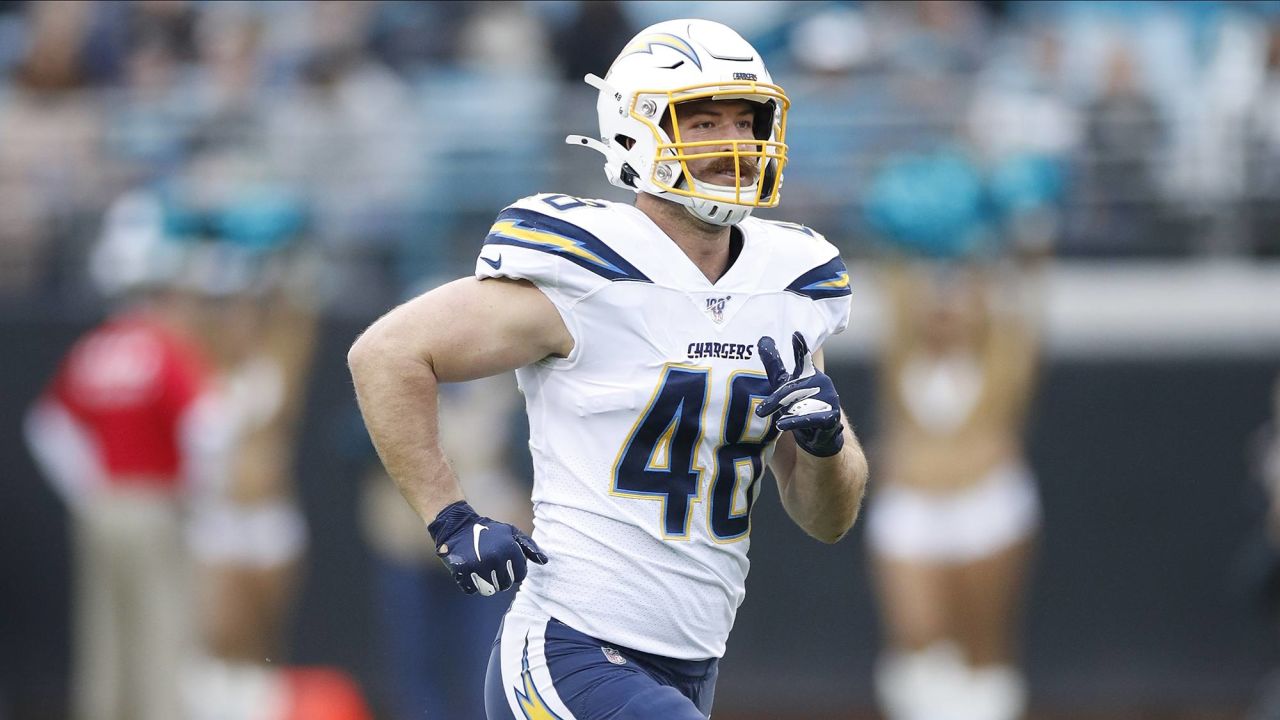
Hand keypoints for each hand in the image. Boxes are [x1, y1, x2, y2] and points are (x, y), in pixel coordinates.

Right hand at [427, 501, 547, 595]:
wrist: (458, 526)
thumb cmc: (490, 531)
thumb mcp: (511, 533)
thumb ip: (529, 547)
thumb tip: (544, 561)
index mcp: (510, 549)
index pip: (519, 576)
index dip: (513, 571)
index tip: (505, 563)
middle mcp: (496, 558)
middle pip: (504, 585)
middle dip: (500, 577)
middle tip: (491, 564)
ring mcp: (478, 566)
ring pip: (489, 590)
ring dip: (486, 583)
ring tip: (481, 568)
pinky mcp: (462, 572)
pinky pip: (472, 590)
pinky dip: (470, 584)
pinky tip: (469, 570)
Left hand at [755, 332, 844, 456]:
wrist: (818, 432)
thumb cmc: (800, 403)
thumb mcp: (784, 383)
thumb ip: (774, 364)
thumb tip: (762, 339)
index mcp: (809, 373)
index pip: (803, 358)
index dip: (800, 347)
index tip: (795, 335)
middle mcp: (821, 383)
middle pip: (793, 389)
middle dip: (777, 401)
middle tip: (761, 412)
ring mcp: (829, 399)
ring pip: (801, 404)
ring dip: (787, 413)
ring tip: (777, 423)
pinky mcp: (831, 416)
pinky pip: (811, 418)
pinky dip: (796, 422)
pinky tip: (782, 425)